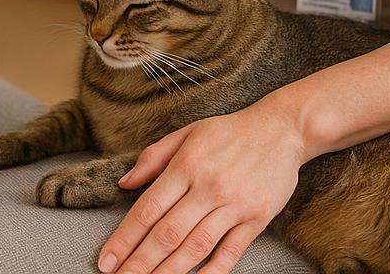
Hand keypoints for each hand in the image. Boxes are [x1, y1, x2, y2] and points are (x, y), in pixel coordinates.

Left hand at [96, 106, 304, 273]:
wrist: (282, 129)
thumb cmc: (229, 132)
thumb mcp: (187, 133)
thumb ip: (153, 158)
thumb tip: (124, 184)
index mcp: (185, 165)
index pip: (147, 209)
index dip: (124, 238)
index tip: (107, 259)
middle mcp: (207, 187)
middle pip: (167, 233)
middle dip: (140, 262)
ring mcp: (233, 204)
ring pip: (195, 246)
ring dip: (169, 271)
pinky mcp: (257, 217)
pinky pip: (231, 251)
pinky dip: (212, 271)